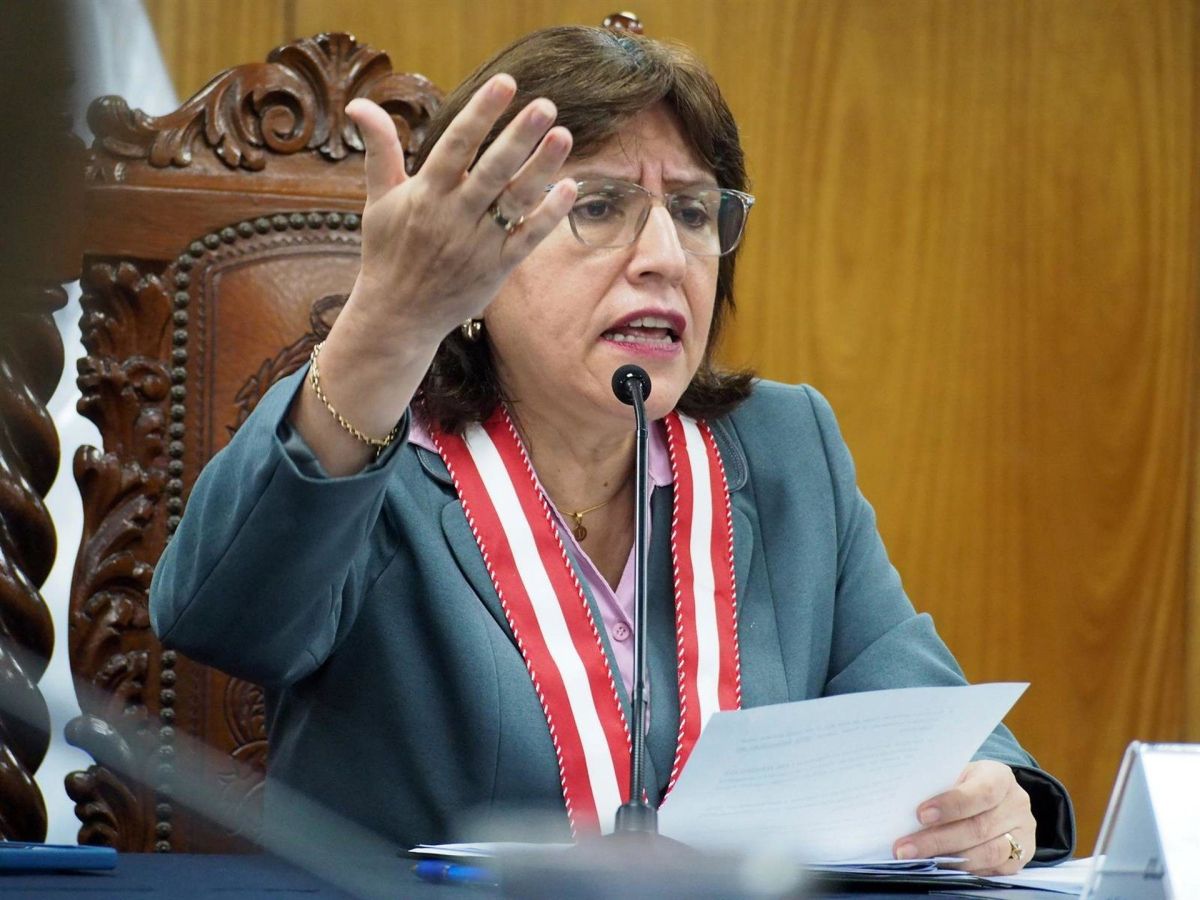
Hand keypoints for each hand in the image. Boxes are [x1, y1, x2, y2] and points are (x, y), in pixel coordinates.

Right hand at [344, 73, 577, 344]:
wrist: (398, 316)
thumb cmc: (387, 252)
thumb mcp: (378, 200)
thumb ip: (379, 149)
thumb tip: (360, 103)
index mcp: (425, 195)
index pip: (456, 145)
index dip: (481, 113)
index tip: (505, 83)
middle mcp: (453, 217)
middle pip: (492, 170)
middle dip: (519, 137)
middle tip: (545, 104)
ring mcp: (478, 245)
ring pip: (515, 201)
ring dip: (541, 168)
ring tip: (563, 135)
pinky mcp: (496, 270)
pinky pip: (527, 238)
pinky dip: (548, 215)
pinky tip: (569, 187)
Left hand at [893, 761, 1034, 874]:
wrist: (996, 797)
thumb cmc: (967, 784)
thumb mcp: (955, 775)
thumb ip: (937, 788)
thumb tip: (903, 811)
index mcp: (1000, 777)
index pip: (981, 791)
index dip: (951, 805)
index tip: (920, 815)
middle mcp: (1016, 804)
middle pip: (978, 827)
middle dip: (938, 841)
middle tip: (905, 849)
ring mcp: (1023, 833)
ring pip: (987, 853)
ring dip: (948, 861)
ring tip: (918, 861)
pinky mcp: (1022, 857)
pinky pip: (993, 870)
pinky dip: (965, 871)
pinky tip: (941, 869)